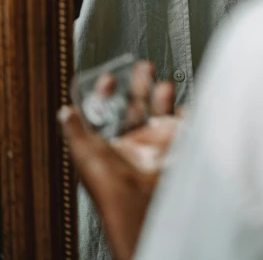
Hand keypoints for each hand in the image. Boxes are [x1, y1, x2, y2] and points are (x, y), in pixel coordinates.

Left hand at [58, 61, 182, 259]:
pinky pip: (183, 126)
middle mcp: (136, 147)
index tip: (109, 77)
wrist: (145, 206)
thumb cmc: (112, 188)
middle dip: (139, 86)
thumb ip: (76, 131)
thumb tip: (64, 112)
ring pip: (161, 112)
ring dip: (161, 95)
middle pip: (137, 108)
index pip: (109, 115)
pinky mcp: (178, 148)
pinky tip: (183, 105)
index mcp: (112, 148)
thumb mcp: (86, 155)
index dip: (107, 95)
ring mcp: (158, 147)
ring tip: (160, 80)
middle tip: (141, 68)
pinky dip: (185, 114)